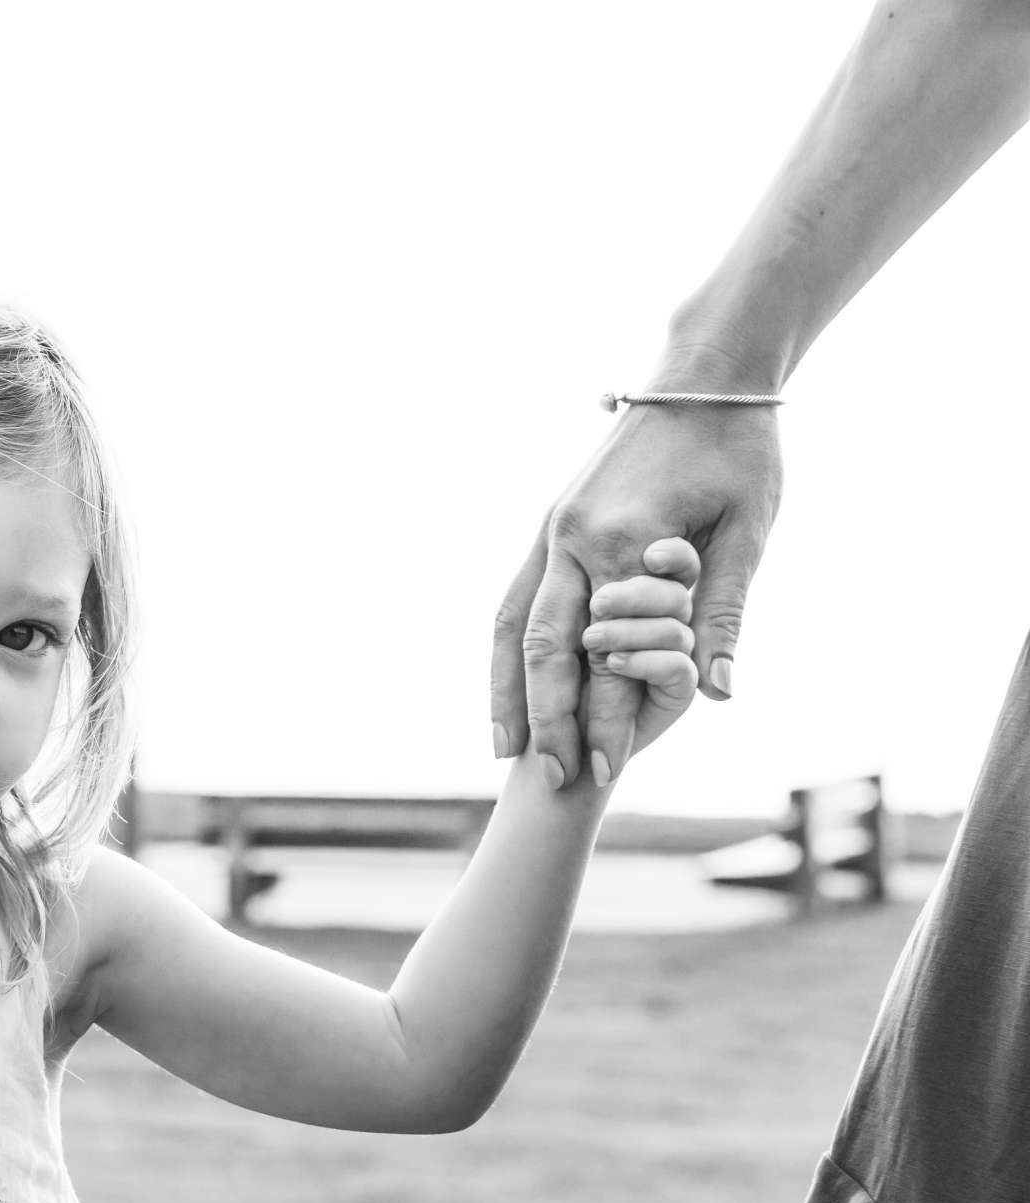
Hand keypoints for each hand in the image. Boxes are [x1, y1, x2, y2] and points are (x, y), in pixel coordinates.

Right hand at [492, 385, 781, 787]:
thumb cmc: (739, 449)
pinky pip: (514, 598)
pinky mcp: (551, 524)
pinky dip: (504, 648)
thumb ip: (723, 610)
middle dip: (543, 718)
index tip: (606, 771)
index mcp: (624, 541)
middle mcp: (574, 539)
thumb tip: (718, 690)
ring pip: (513, 624)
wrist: (703, 375)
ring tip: (502, 745)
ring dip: (506, 688)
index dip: (604, 717)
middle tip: (546, 778)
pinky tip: (504, 682)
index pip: (608, 653)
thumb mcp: (750, 529)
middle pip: (544, 648)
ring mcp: (554, 530)